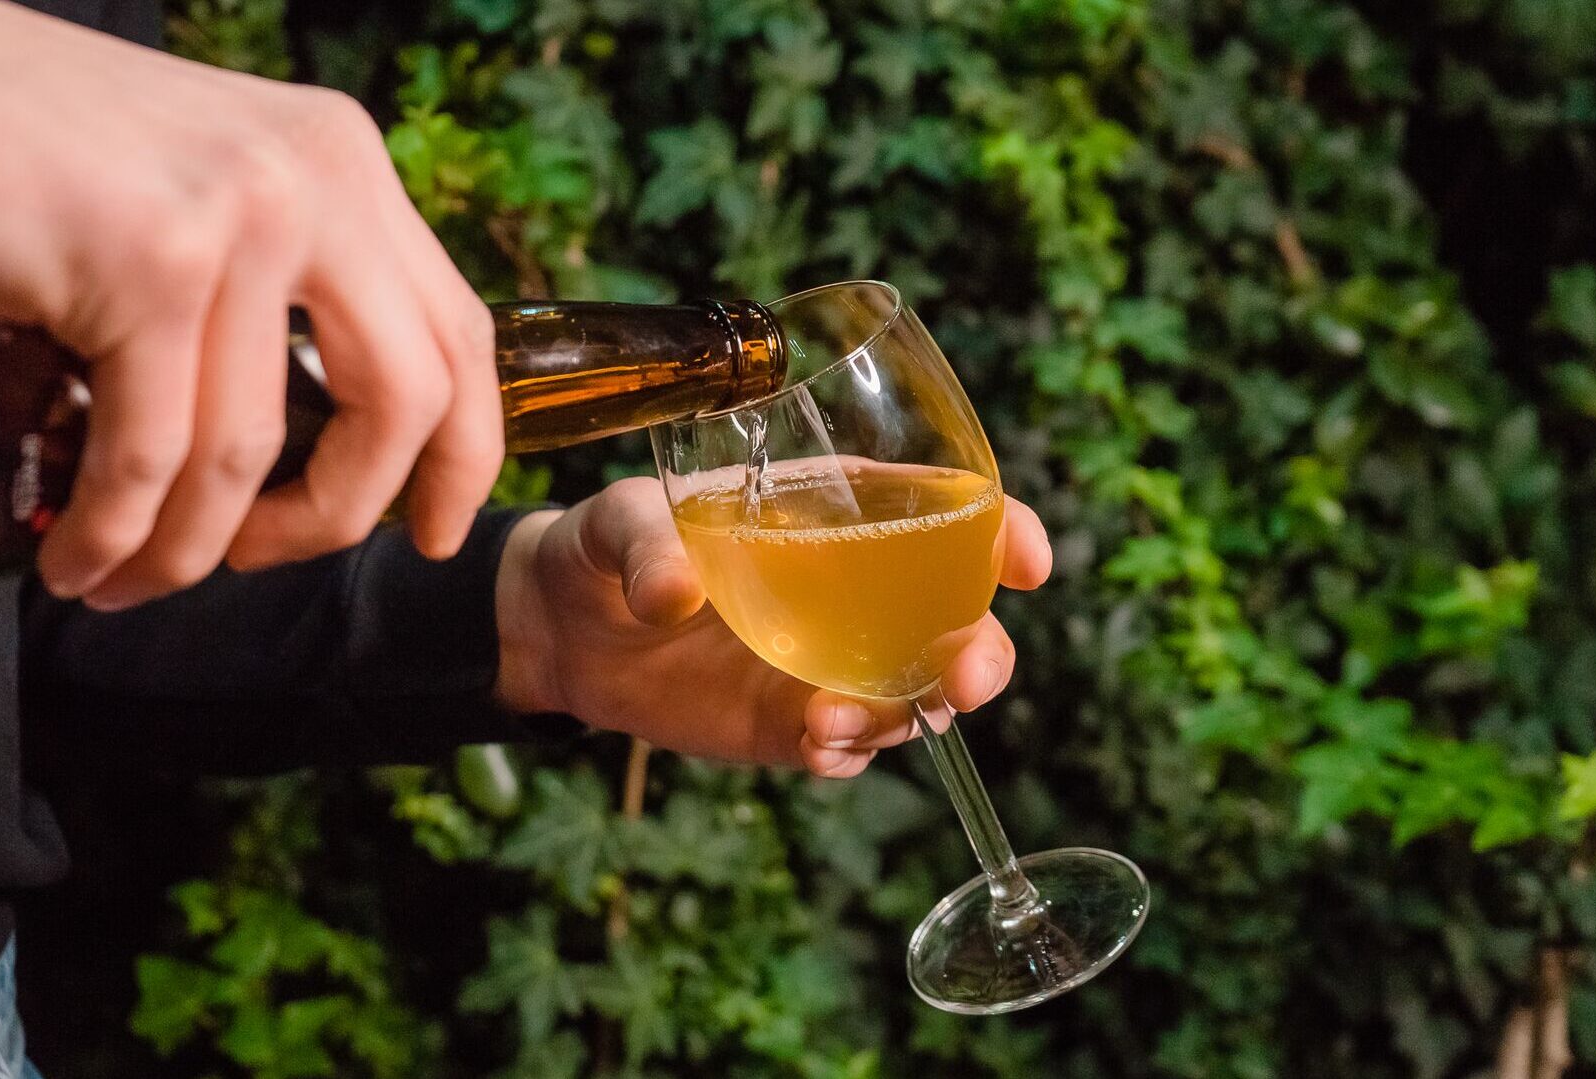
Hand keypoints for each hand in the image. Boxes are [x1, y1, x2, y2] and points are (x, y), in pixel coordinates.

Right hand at [0, 0, 500, 607]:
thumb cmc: (17, 155)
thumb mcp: (202, 196)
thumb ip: (279, 284)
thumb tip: (319, 444)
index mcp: (344, 164)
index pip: (459, 333)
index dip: (463, 453)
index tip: (432, 532)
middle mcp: (315, 178)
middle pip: (402, 403)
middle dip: (335, 518)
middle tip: (261, 562)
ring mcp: (238, 216)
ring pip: (252, 450)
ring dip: (189, 549)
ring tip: (128, 578)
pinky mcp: (144, 262)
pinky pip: (152, 454)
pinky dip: (114, 531)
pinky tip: (80, 559)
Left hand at [493, 479, 1052, 777]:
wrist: (565, 631)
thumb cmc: (607, 545)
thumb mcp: (619, 524)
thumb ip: (647, 548)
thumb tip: (674, 593)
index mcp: (838, 513)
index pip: (949, 514)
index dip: (1004, 533)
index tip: (1030, 560)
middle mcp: (856, 592)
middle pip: (958, 622)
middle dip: (982, 651)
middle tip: (964, 674)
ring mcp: (829, 664)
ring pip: (915, 695)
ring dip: (909, 713)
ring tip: (837, 719)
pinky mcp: (791, 725)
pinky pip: (847, 748)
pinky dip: (845, 751)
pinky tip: (813, 742)